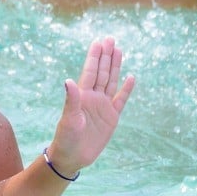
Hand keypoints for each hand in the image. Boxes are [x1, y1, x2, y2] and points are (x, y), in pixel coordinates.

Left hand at [48, 37, 135, 172]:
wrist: (72, 157)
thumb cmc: (66, 138)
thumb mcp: (68, 119)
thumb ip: (71, 100)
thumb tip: (68, 81)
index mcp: (82, 96)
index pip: (90, 72)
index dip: (95, 57)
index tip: (99, 42)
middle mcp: (93, 98)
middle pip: (102, 72)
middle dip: (106, 56)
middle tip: (110, 39)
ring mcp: (103, 106)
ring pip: (111, 82)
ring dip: (115, 67)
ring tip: (119, 51)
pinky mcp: (111, 117)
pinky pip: (121, 100)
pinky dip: (126, 89)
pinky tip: (130, 77)